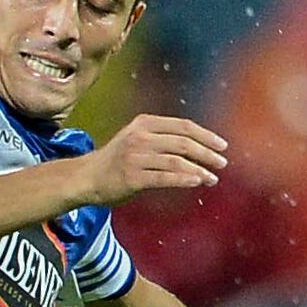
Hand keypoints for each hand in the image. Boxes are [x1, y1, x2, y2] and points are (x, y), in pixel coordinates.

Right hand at [80, 115, 229, 206]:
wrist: (85, 178)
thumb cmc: (115, 160)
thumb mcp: (136, 138)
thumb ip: (162, 137)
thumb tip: (199, 145)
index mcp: (144, 124)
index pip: (183, 126)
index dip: (206, 135)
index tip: (222, 145)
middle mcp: (140, 138)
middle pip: (184, 143)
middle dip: (207, 153)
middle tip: (222, 163)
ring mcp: (135, 158)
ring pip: (177, 161)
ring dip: (200, 169)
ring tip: (213, 178)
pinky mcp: (132, 178)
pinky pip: (165, 177)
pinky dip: (184, 179)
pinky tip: (197, 182)